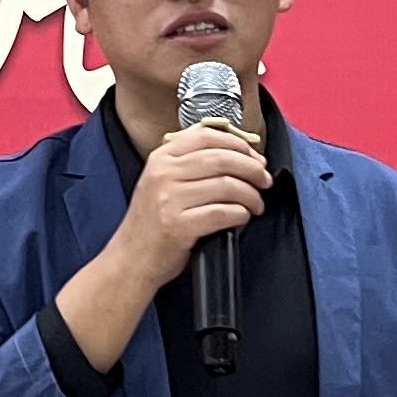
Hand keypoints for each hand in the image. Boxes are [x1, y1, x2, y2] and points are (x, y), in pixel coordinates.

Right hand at [106, 121, 268, 294]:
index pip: (207, 136)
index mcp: (161, 158)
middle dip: (252, 169)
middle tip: (264, 180)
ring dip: (250, 195)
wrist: (131, 259)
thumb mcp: (162, 182)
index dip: (239, 145)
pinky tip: (242, 217)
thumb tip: (239, 155)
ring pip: (227, 185)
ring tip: (256, 204)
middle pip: (222, 158)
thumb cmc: (152, 224)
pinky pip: (223, 213)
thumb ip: (190, 164)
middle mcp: (163, 174)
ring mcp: (169, 200)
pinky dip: (240, 214)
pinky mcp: (179, 226)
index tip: (254, 157)